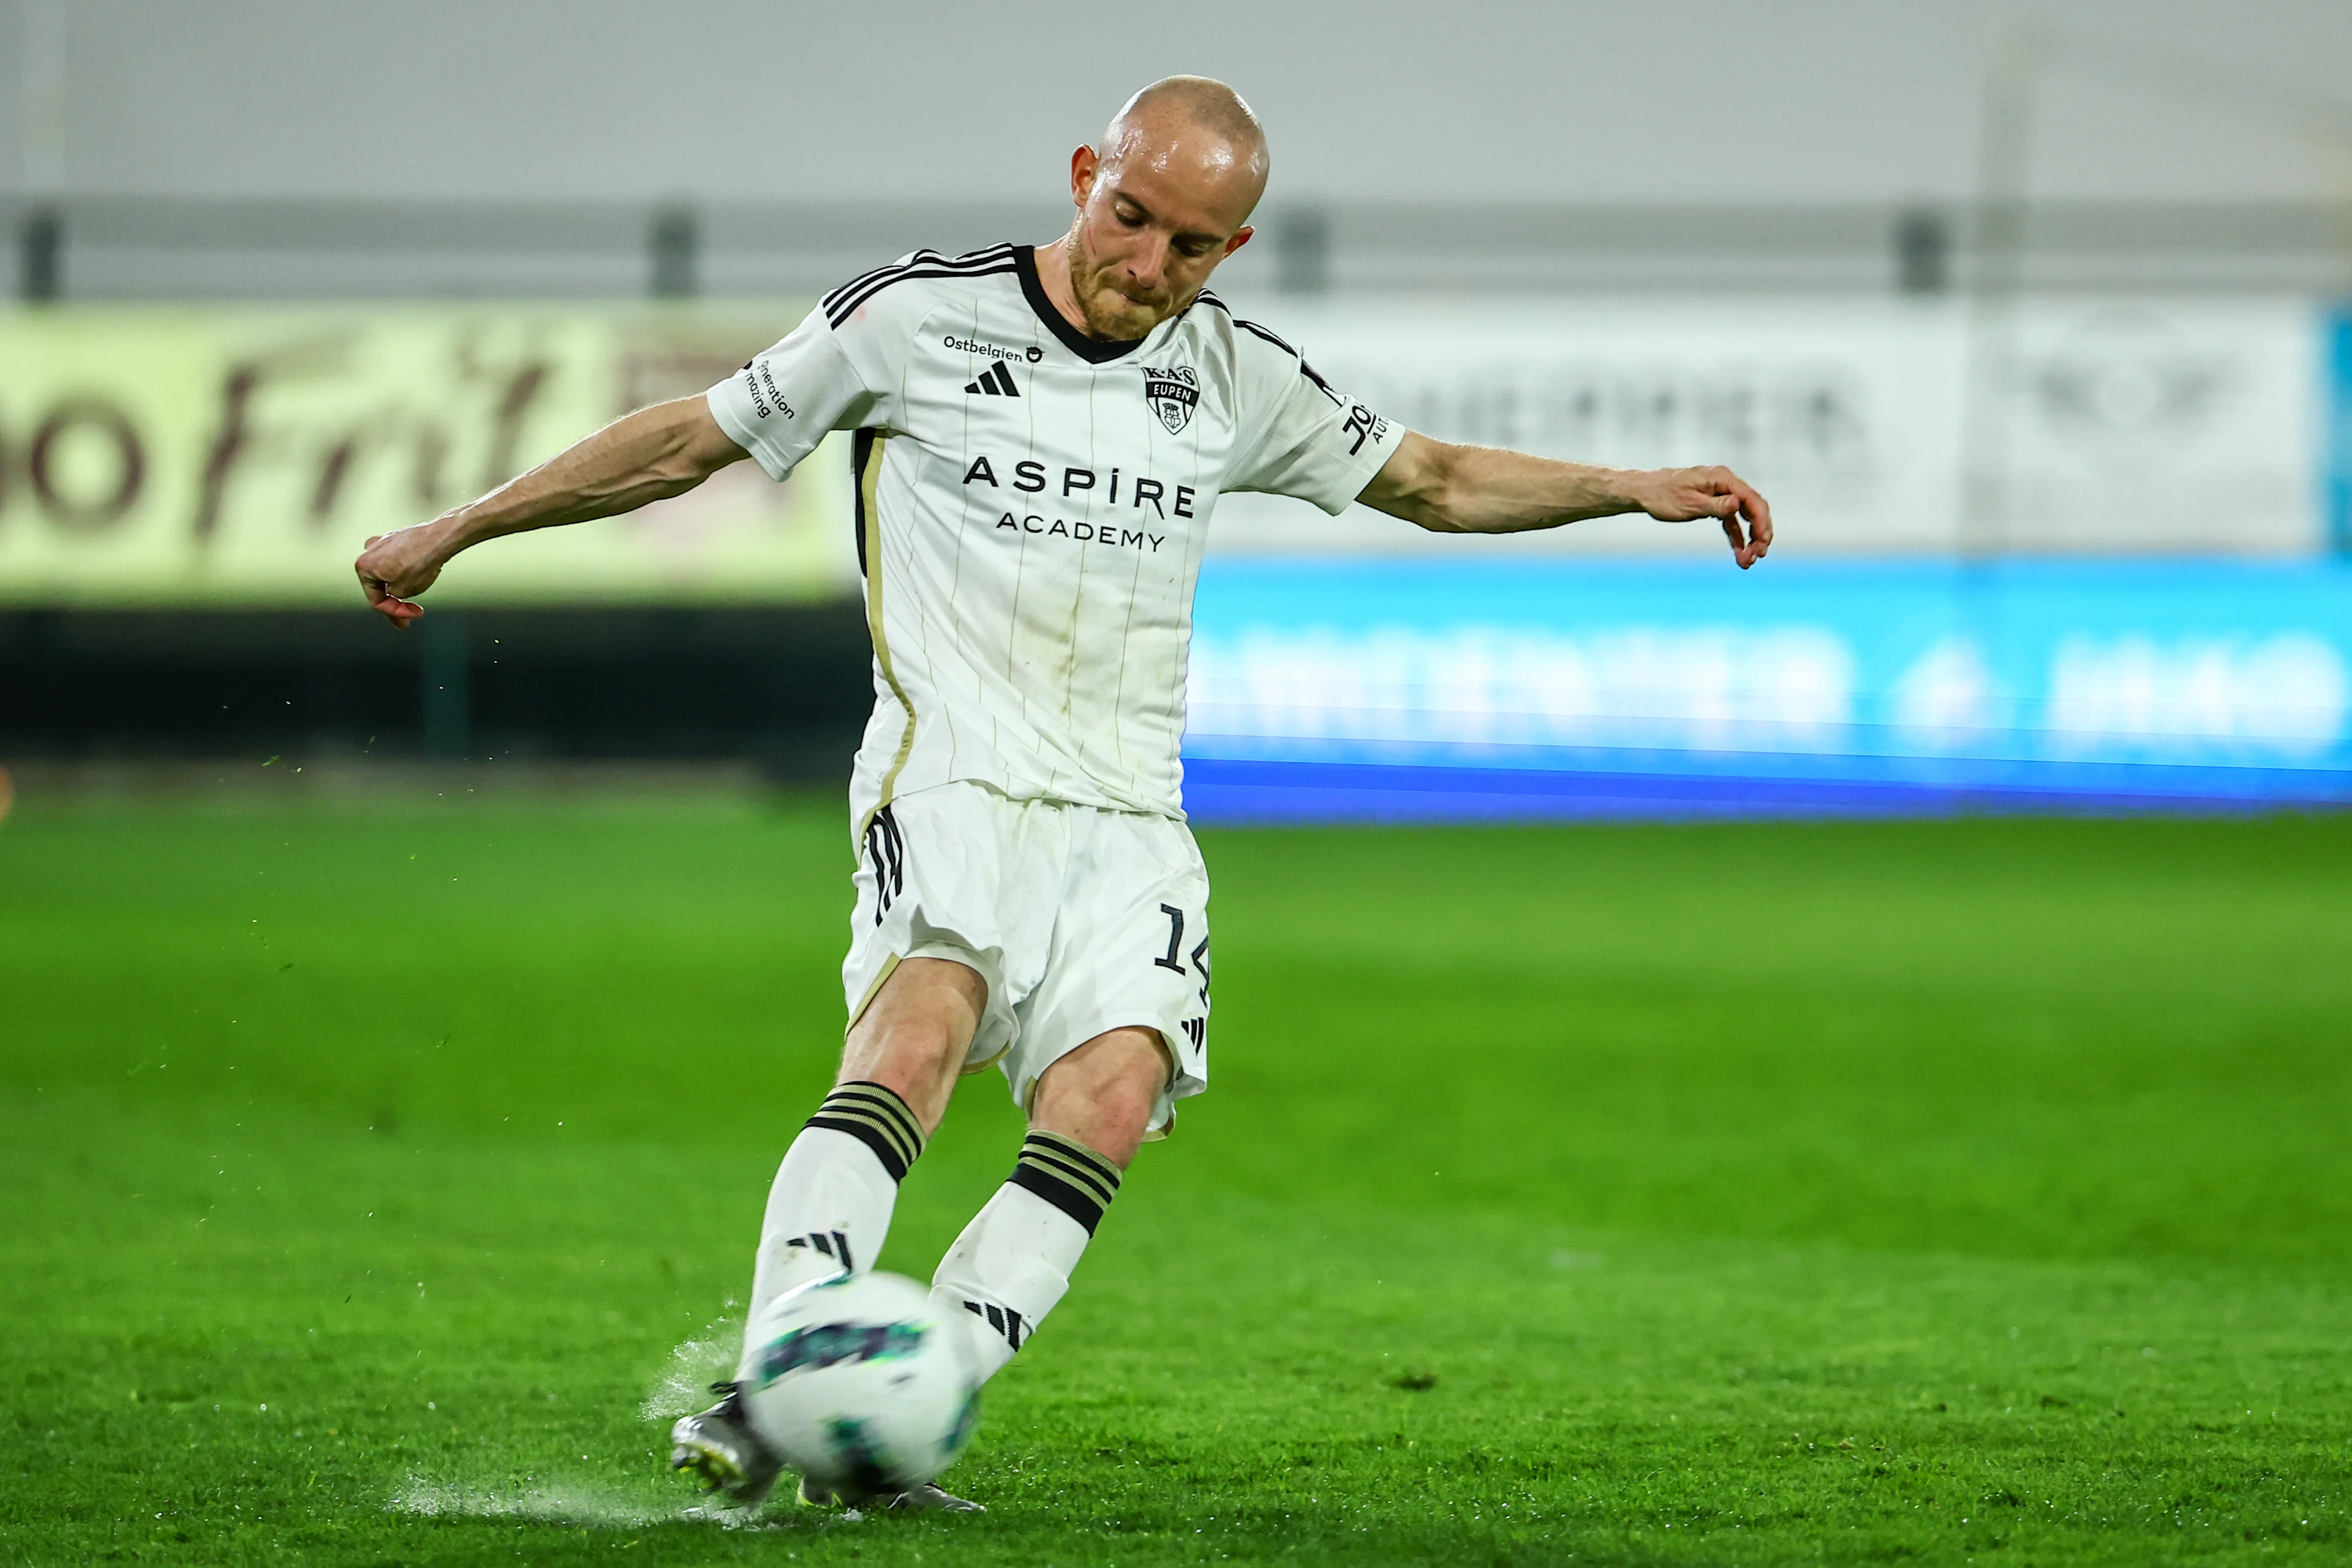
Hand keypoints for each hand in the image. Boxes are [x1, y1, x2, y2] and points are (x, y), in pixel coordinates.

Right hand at [353, 520, 455, 627]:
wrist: (438, 539)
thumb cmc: (418, 563)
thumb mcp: (403, 592)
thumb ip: (393, 597)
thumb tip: (395, 593)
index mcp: (362, 566)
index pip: (376, 600)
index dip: (394, 613)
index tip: (409, 618)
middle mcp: (368, 551)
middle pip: (381, 585)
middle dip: (397, 601)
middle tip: (412, 614)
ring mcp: (382, 542)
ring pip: (390, 573)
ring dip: (403, 586)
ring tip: (420, 587)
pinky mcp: (397, 538)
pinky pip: (399, 561)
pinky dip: (408, 571)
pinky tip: (422, 573)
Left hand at [1633, 465, 1772, 568]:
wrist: (1644, 491)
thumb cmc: (1663, 495)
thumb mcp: (1689, 503)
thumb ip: (1715, 505)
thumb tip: (1737, 504)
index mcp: (1722, 478)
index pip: (1752, 500)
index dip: (1761, 522)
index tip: (1763, 543)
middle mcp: (1725, 483)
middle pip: (1753, 508)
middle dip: (1759, 532)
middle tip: (1760, 555)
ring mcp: (1720, 493)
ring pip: (1744, 517)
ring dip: (1749, 538)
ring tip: (1750, 560)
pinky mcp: (1713, 504)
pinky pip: (1731, 521)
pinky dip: (1736, 536)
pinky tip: (1740, 553)